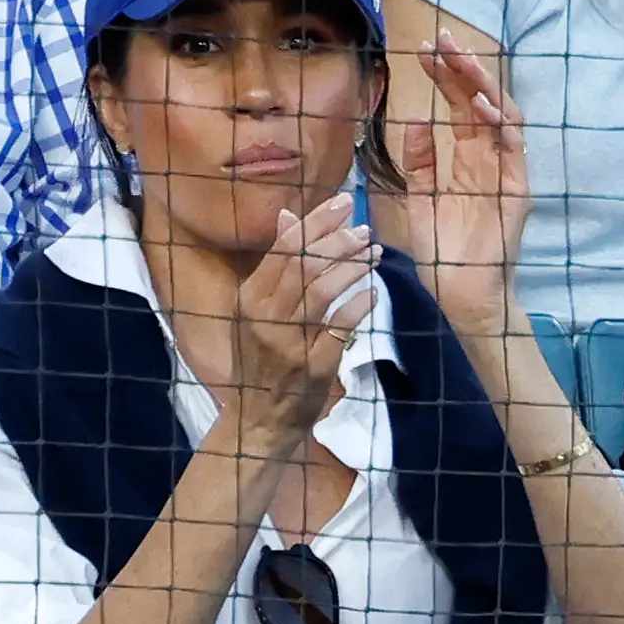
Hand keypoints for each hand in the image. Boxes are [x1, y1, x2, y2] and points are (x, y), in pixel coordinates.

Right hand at [225, 192, 379, 458]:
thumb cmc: (261, 362)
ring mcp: (287, 342)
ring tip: (374, 253)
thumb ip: (276, 267)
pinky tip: (374, 291)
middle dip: (339, 240)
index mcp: (249, 298)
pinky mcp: (311, 365)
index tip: (343, 203)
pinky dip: (360, 303)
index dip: (315, 221)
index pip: (284, 247)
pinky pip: (341, 326)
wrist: (257, 420)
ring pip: (323, 289)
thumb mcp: (257, 312)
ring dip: (352, 266)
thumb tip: (289, 216)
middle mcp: (264, 316)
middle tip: (364, 229)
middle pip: (304, 263)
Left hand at [388, 38, 531, 344]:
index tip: (423, 52)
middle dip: (462, 68)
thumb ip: (419, 162)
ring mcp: (506, 172)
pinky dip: (497, 123)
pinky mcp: (516, 190)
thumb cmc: (443, 252)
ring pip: (501, 115)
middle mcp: (489, 159)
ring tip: (459, 61)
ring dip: (481, 85)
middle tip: (441, 40)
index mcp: (467, 158)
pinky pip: (512, 148)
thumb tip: (414, 121)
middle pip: (480, 101)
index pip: (457, 106)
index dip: (444, 77)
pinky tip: (476, 104)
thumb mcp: (420, 200)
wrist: (459, 294)